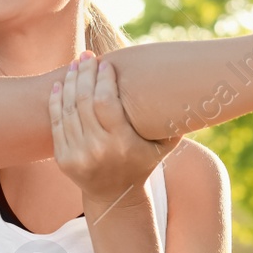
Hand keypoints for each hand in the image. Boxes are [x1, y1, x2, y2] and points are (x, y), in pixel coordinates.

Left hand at [49, 50, 183, 209]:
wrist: (115, 196)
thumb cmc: (143, 162)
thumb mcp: (163, 146)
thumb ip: (175, 121)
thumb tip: (195, 90)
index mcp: (122, 144)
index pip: (105, 102)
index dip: (103, 79)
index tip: (106, 62)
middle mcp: (97, 150)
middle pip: (84, 101)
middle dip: (85, 74)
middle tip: (87, 56)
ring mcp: (77, 155)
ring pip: (68, 110)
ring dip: (70, 83)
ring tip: (75, 64)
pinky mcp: (63, 158)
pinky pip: (56, 124)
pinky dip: (56, 101)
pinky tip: (60, 84)